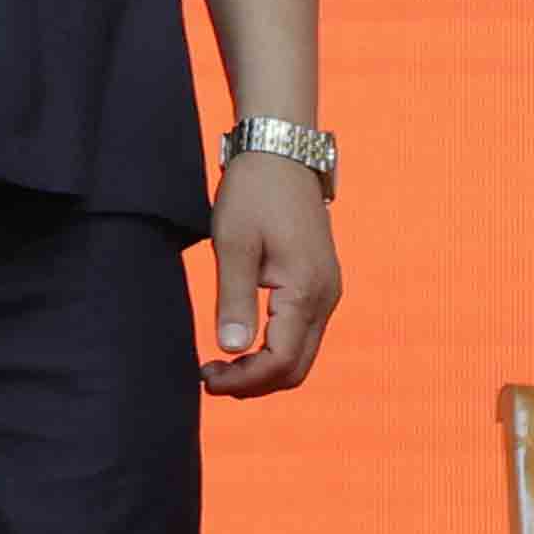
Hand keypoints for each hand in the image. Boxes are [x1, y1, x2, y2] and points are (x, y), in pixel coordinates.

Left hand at [200, 149, 341, 396]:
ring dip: (264, 368)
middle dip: (254, 382)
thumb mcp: (234, 242)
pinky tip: (244, 342)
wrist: (282, 151)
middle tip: (210, 377)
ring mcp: (327, 292)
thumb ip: (233, 298)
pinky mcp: (319, 284)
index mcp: (306, 290)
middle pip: (296, 369)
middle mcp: (326, 298)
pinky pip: (303, 334)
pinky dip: (275, 349)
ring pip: (302, 354)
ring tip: (221, 364)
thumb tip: (229, 349)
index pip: (280, 362)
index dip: (243, 381)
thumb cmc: (254, 191)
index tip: (205, 377)